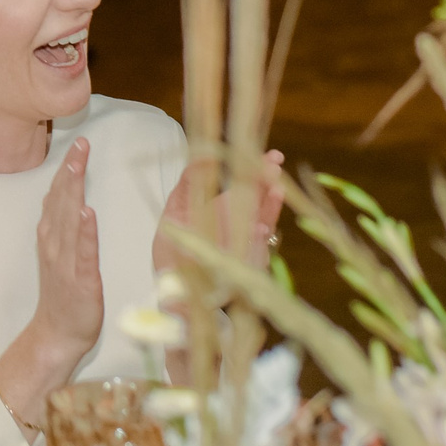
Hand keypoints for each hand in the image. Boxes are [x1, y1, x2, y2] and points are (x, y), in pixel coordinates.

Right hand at [32, 137, 101, 354]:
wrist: (57, 333)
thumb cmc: (64, 293)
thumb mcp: (59, 252)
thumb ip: (63, 224)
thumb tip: (67, 194)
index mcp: (51, 235)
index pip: (59, 195)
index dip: (68, 169)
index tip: (79, 144)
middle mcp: (55, 243)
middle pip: (62, 201)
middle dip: (71, 171)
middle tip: (80, 144)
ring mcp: (65, 261)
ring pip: (68, 220)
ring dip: (73, 192)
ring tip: (78, 167)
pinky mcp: (80, 279)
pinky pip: (82, 252)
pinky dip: (84, 232)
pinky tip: (87, 213)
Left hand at [155, 147, 287, 273]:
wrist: (171, 291)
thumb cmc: (173, 252)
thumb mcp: (175, 212)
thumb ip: (188, 184)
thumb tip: (199, 155)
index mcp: (222, 209)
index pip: (246, 184)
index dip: (257, 169)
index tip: (269, 154)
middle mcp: (237, 225)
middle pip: (258, 200)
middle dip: (267, 181)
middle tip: (275, 162)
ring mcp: (243, 245)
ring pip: (263, 223)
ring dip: (269, 207)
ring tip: (275, 189)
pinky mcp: (243, 268)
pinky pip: (257, 253)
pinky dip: (259, 242)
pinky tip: (260, 229)